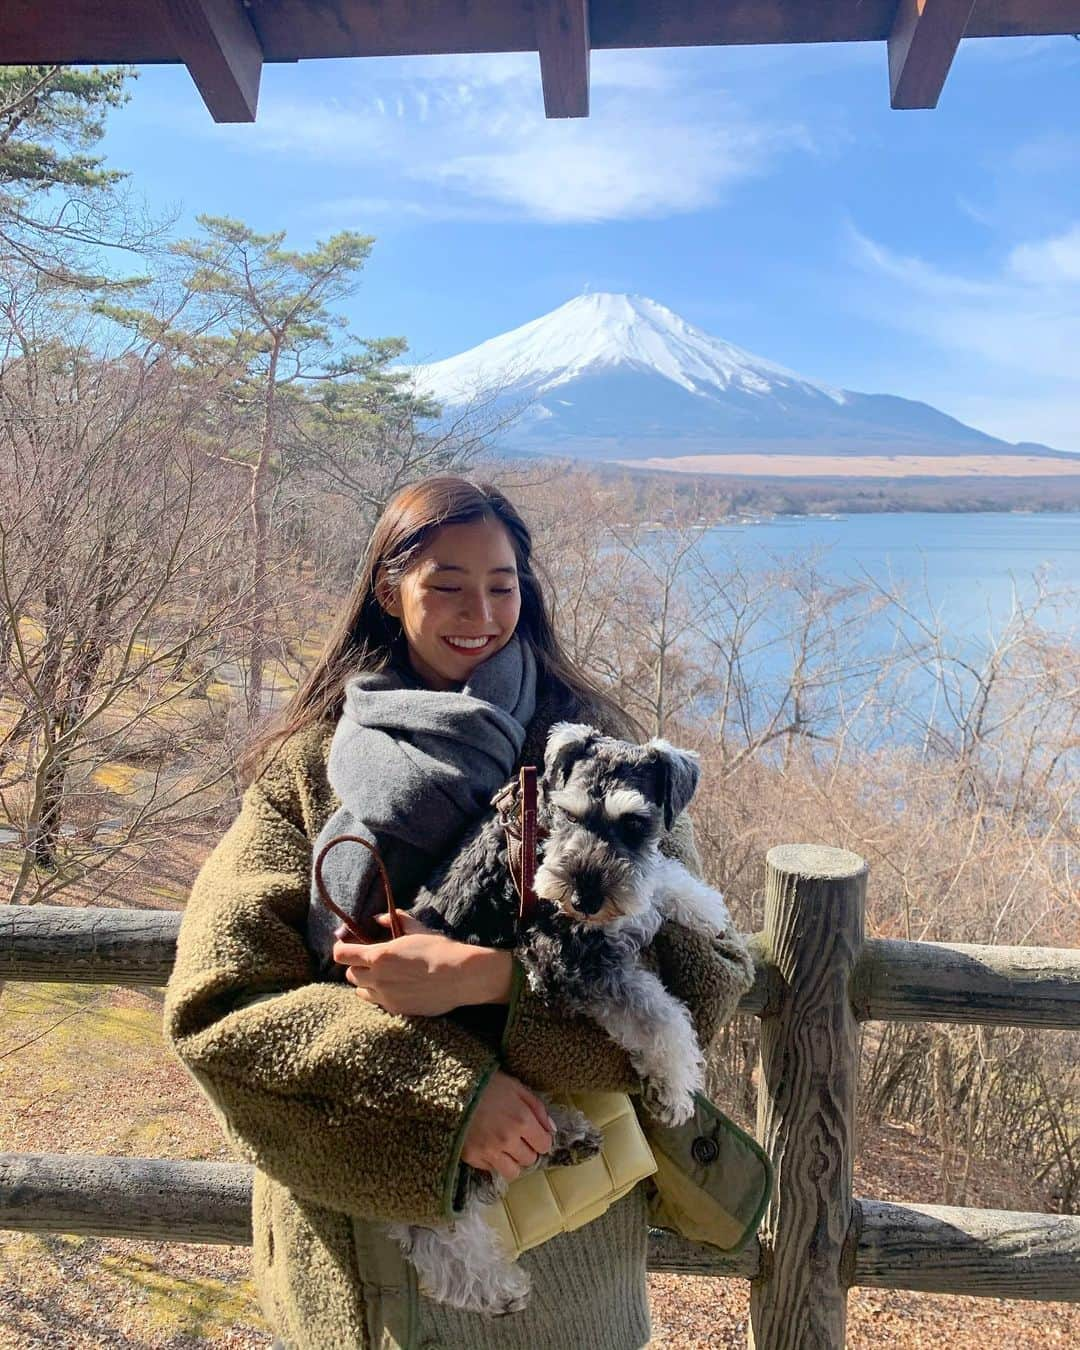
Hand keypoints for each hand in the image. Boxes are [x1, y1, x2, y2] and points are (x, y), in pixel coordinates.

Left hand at [332, 911, 513, 1015]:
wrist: (460, 977)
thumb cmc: (439, 949)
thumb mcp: (417, 929)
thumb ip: (394, 921)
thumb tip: (378, 918)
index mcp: (378, 956)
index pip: (342, 954)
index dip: (341, 948)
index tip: (345, 945)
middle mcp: (377, 979)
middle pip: (350, 975)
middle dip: (356, 966)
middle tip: (370, 960)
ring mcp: (386, 997)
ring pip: (361, 992)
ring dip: (366, 983)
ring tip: (382, 976)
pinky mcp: (397, 1010)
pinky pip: (379, 1003)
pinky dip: (381, 995)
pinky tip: (396, 988)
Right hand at [461, 1070, 555, 1181]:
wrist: (452, 1087)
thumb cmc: (487, 1083)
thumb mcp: (516, 1087)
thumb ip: (537, 1108)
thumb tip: (551, 1130)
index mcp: (522, 1120)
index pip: (544, 1145)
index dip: (541, 1139)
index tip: (534, 1134)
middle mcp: (508, 1139)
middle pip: (529, 1160)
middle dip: (527, 1149)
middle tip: (518, 1138)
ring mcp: (489, 1151)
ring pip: (512, 1172)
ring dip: (512, 1161)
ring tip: (505, 1147)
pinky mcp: (472, 1157)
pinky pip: (491, 1170)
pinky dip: (493, 1161)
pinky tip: (488, 1146)